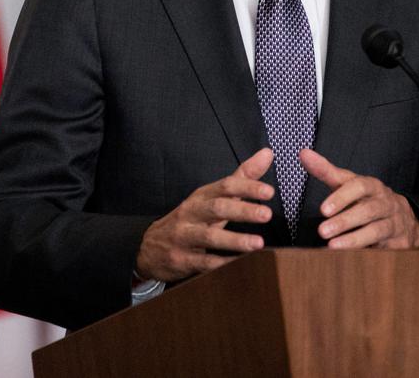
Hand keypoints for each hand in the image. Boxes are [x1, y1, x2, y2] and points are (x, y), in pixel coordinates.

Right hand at [135, 147, 274, 281]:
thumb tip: (267, 153)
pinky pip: (204, 262)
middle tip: (267, 214)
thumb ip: (241, 177)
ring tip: (258, 243)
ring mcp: (184, 237)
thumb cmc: (189, 219)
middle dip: (242, 211)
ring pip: (209, 237)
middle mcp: (191, 213)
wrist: (149, 248)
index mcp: (201, 196)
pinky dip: (222, 264)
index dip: (247, 187)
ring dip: (235, 240)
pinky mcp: (182, 260)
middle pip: (217, 208)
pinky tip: (240, 264)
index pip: (225, 186)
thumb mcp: (211, 197)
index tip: (269, 192)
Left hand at [300, 148, 418, 249]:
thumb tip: (303, 153)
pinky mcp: (399, 243)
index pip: (360, 186)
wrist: (403, 220)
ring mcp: (394, 223)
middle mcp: (385, 203)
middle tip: (322, 231)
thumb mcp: (349, 184)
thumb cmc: (367, 199)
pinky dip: (366, 253)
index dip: (342, 197)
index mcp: (373, 186)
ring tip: (332, 247)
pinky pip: (384, 250)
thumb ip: (326, 171)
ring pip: (376, 231)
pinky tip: (348, 258)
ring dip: (354, 239)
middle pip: (368, 210)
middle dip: (345, 221)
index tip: (323, 209)